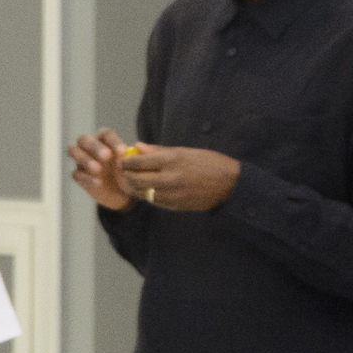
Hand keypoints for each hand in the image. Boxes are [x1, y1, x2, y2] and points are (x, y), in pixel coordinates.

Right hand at [68, 129, 134, 211]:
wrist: (124, 194)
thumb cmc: (130, 173)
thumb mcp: (140, 165)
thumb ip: (142, 154)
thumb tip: (138, 145)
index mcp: (105, 140)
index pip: (105, 134)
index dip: (113, 141)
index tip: (123, 152)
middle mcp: (91, 147)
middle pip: (84, 139)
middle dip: (94, 146)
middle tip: (106, 156)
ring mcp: (82, 161)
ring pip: (73, 151)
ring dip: (85, 159)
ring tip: (98, 170)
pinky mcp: (79, 175)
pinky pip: (75, 173)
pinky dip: (85, 178)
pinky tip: (98, 183)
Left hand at [116, 145, 241, 212]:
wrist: (229, 185)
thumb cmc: (208, 162)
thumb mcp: (186, 151)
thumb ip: (159, 150)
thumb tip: (138, 146)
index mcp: (172, 160)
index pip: (139, 161)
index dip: (127, 161)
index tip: (122, 159)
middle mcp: (170, 178)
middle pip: (136, 179)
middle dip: (126, 175)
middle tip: (123, 171)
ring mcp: (172, 194)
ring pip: (142, 193)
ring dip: (134, 187)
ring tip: (132, 181)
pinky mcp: (175, 206)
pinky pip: (153, 201)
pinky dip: (147, 195)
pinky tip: (147, 189)